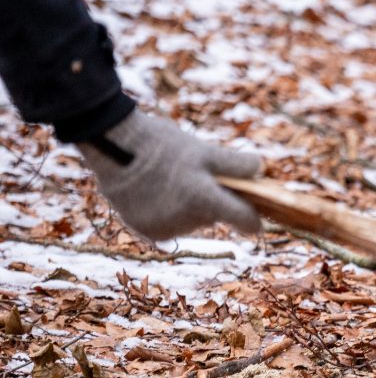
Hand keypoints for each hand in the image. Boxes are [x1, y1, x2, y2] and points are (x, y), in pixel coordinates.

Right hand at [77, 110, 262, 239]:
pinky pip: (171, 226)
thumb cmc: (161, 145)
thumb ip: (235, 164)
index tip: (257, 222)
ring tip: (173, 181)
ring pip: (192, 221)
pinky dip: (169, 213)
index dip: (252, 221)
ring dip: (189, 207)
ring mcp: (164, 228)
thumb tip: (261, 169)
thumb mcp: (203, 150)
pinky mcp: (147, 232)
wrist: (112, 147)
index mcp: (202, 197)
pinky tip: (157, 192)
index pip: (241, 218)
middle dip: (213, 201)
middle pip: (214, 217)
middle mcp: (184, 220)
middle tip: (198, 177)